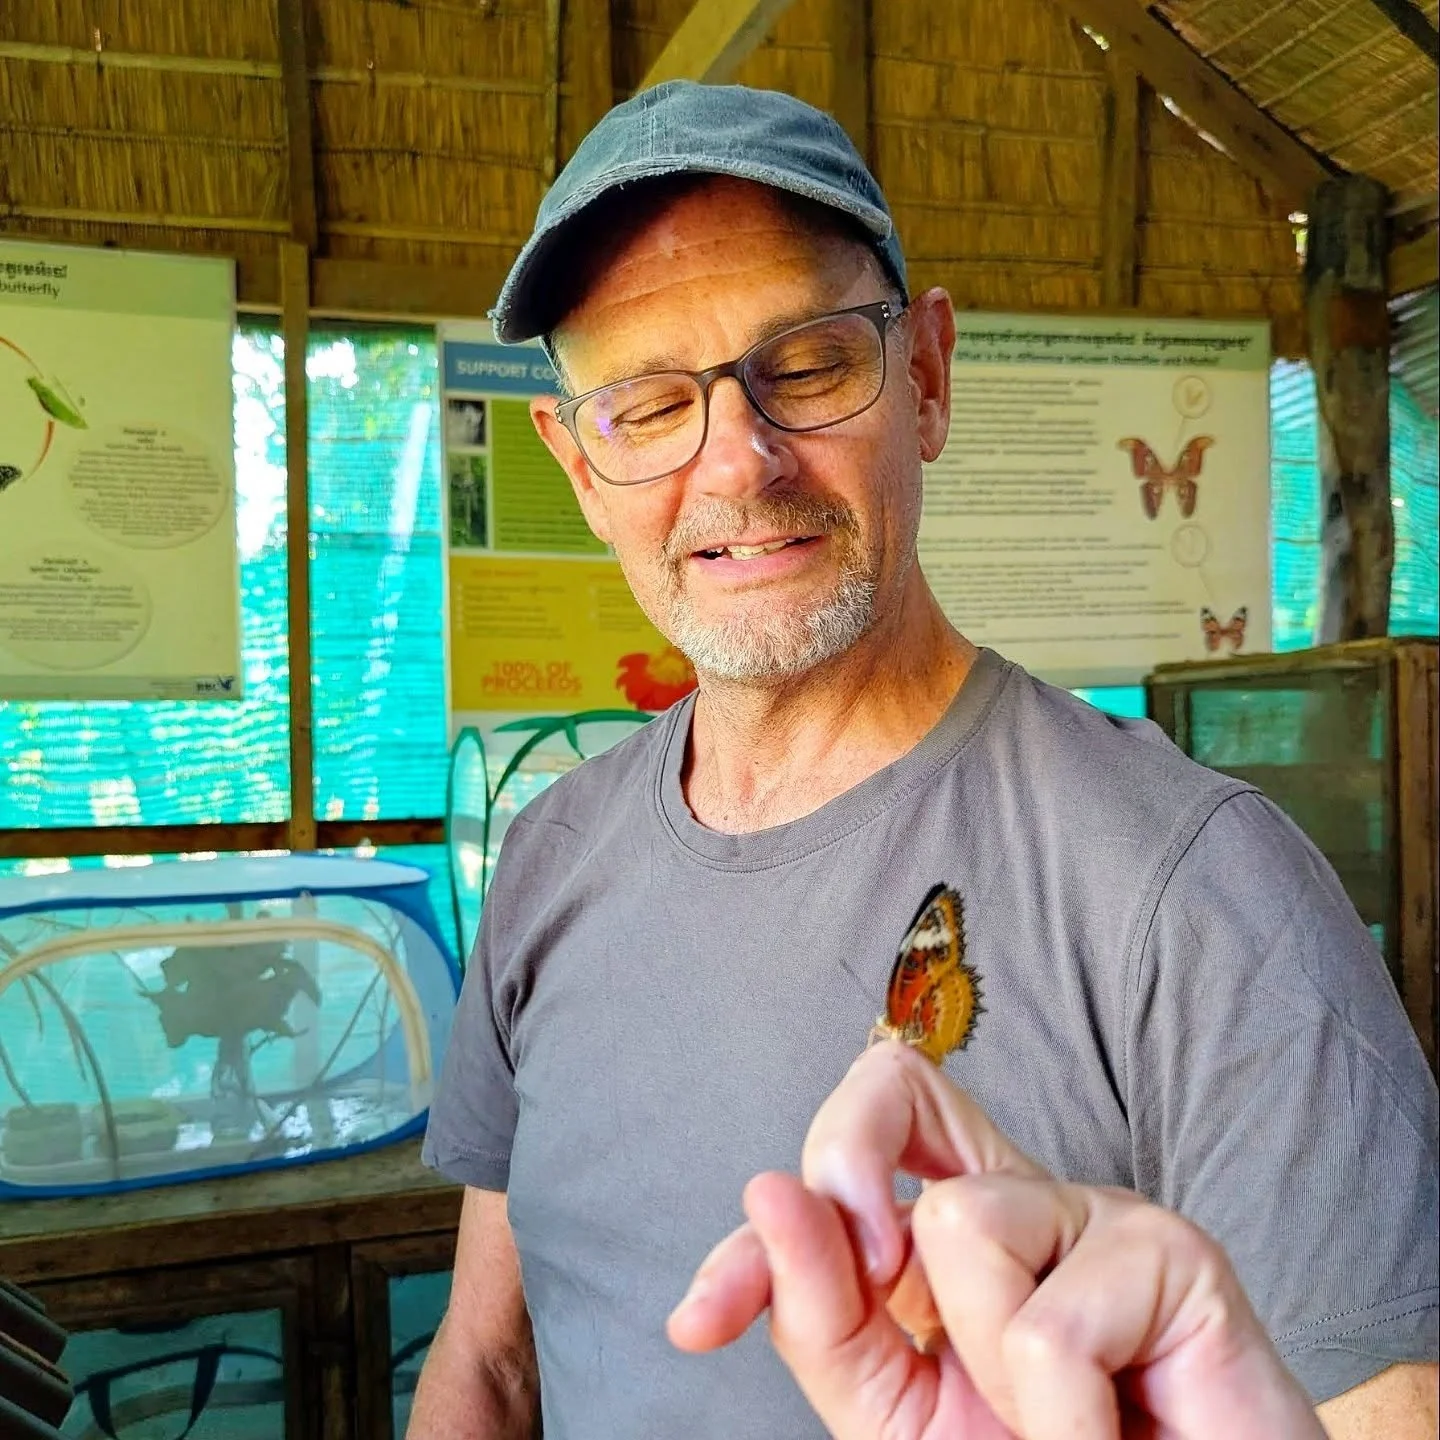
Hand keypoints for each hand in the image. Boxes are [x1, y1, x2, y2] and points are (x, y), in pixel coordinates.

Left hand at [668, 1041, 1322, 1439]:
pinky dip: (1061, 1426)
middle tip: (886, 1300)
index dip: (762, 1224)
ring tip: (1059, 1421)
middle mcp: (1019, 1196)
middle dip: (846, 1187)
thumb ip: (823, 1317)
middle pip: (888, 1085)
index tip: (700, 1321)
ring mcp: (1097, 1212)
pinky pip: (1049, 1328)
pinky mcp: (1176, 1252)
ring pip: (959, 1220)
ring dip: (989, 1369)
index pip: (841, 1153)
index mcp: (947, 1233)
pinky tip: (1116, 1431)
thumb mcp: (896, 1411)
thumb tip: (771, 1192)